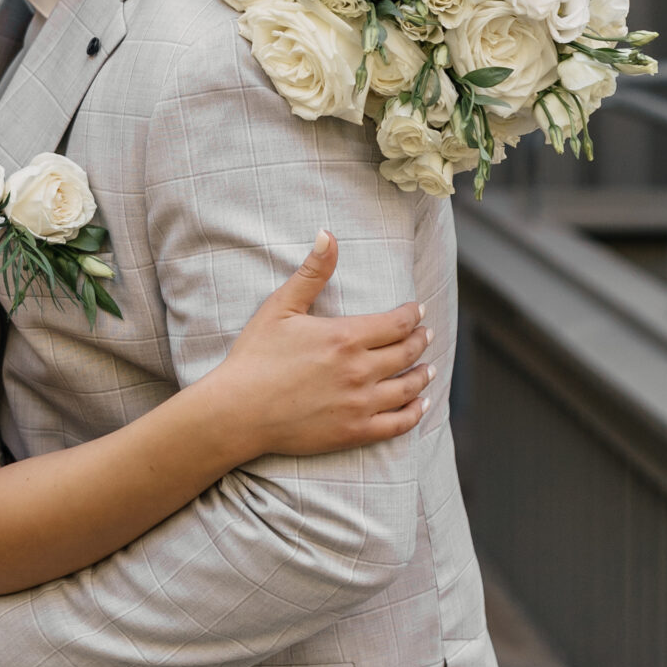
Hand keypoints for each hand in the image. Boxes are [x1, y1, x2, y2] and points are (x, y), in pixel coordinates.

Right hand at [212, 233, 431, 458]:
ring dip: (423, 375)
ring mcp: (360, 403)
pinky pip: (398, 423)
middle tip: (427, 334)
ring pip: (408, 387)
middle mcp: (360, 370)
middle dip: (421, 340)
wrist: (238, 411)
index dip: (413, 315)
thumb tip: (328, 234)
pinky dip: (415, 412)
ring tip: (429, 369)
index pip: (397, 323)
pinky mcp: (355, 431)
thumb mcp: (280, 307)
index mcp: (345, 337)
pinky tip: (420, 404)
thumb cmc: (255, 357)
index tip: (418, 310)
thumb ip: (311, 272)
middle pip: (407, 353)